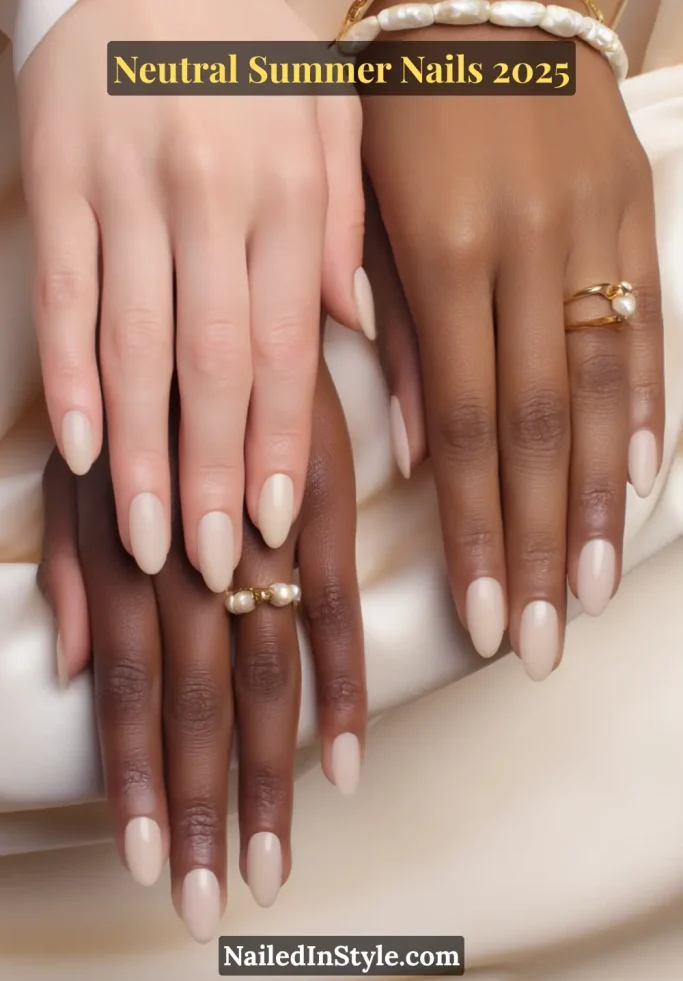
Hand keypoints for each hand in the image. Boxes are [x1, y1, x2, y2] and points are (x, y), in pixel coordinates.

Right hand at [19, 0, 368, 589]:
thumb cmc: (257, 49)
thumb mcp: (333, 122)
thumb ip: (348, 229)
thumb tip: (350, 333)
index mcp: (292, 194)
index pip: (288, 348)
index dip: (280, 446)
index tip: (276, 526)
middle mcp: (213, 197)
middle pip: (213, 365)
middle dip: (212, 476)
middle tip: (213, 565)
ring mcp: (128, 190)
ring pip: (136, 346)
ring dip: (141, 454)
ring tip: (148, 539)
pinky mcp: (58, 179)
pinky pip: (65, 294)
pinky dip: (71, 376)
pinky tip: (79, 449)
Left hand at [38, 360, 365, 941]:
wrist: (219, 285)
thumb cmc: (133, 390)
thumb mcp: (70, 468)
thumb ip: (65, 565)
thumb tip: (71, 659)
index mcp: (119, 546)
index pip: (127, 688)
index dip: (134, 779)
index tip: (149, 858)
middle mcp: (184, 548)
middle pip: (190, 701)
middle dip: (197, 804)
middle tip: (209, 897)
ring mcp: (260, 527)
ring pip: (256, 671)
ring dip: (261, 774)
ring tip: (268, 860)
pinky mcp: (324, 500)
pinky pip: (335, 607)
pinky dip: (339, 688)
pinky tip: (344, 760)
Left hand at [362, 17, 663, 679]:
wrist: (478, 0)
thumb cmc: (396, 112)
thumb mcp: (363, 217)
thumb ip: (397, 342)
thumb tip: (428, 460)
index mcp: (447, 259)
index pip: (471, 430)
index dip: (482, 533)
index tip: (484, 619)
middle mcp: (529, 256)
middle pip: (542, 433)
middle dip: (540, 548)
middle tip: (540, 642)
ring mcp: (593, 235)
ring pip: (604, 393)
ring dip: (602, 503)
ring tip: (594, 590)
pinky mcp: (633, 213)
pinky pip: (649, 327)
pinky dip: (650, 412)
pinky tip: (646, 483)